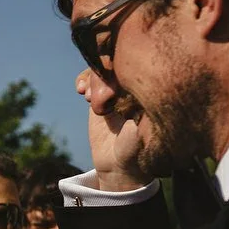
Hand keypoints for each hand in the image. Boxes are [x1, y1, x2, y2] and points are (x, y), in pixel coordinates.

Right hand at [77, 70, 147, 191]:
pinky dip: (84, 79)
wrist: (117, 163)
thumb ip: (134, 129)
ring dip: (92, 77)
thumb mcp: (134, 141)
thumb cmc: (133, 152)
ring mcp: (117, 90)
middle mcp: (134, 89)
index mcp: (148, 94)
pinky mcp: (101, 95)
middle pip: (118, 65)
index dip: (120, 73)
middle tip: (94, 94)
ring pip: (103, 68)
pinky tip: (80, 90)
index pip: (136, 71)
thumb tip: (129, 117)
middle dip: (103, 74)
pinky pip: (91, 77)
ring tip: (86, 94)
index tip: (111, 88)